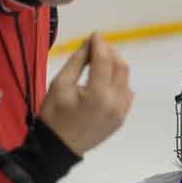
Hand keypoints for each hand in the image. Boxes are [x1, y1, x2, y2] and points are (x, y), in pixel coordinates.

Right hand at [40, 32, 132, 154]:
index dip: (100, 44)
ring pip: (126, 78)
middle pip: (120, 67)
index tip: (94, 35)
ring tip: (100, 61)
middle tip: (97, 46)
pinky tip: (105, 80)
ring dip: (116, 65)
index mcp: (97, 95)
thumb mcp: (60, 84)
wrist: (59, 147)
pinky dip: (119, 81)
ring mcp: (121, 112)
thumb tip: (89, 43)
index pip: (104, 60)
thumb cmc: (54, 116)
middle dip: (110, 52)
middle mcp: (115, 102)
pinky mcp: (122, 117)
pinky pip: (127, 93)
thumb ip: (77, 61)